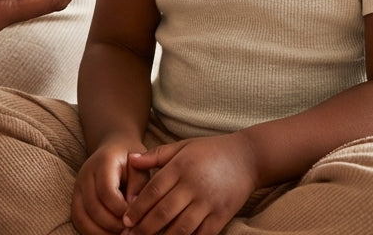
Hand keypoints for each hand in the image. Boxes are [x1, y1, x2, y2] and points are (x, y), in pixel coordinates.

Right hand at [72, 139, 149, 234]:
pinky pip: (78, 221)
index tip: (134, 217)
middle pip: (93, 207)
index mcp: (103, 162)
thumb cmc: (130, 160)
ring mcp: (77, 188)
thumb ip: (138, 185)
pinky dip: (92, 232)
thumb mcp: (139, 166)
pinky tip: (109, 234)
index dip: (120, 209)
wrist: (114, 149)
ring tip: (120, 233)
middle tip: (129, 230)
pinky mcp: (75, 200)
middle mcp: (85, 175)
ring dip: (101, 232)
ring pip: (81, 218)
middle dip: (112, 224)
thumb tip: (133, 210)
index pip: (106, 191)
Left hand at [121, 134, 257, 234]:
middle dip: (144, 228)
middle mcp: (194, 185)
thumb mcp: (183, 146)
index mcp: (182, 166)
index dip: (138, 208)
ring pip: (180, 228)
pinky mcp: (222, 216)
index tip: (125, 220)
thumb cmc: (210, 151)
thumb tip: (131, 159)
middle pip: (164, 212)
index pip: (154, 190)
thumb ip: (156, 155)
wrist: (247, 157)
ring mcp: (209, 202)